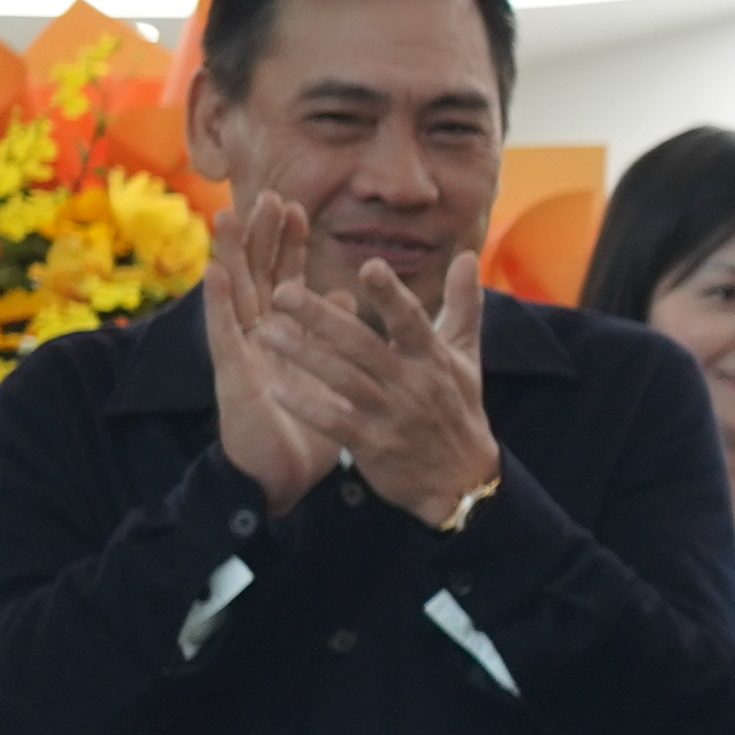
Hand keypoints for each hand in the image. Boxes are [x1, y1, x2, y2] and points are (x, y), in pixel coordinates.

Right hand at [205, 197, 336, 508]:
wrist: (285, 476)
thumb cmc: (307, 425)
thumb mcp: (329, 369)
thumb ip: (333, 329)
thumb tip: (345, 291)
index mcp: (286, 334)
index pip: (285, 278)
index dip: (288, 244)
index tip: (297, 206)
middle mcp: (260, 337)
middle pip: (258, 276)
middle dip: (261, 237)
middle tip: (266, 196)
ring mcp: (242, 353)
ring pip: (234, 295)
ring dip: (230, 256)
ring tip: (228, 217)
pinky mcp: (231, 375)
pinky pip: (222, 334)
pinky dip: (218, 303)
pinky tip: (214, 273)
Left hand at [267, 246, 501, 527]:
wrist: (461, 479)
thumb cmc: (457, 408)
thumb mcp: (466, 355)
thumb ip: (464, 304)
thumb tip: (467, 255)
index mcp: (432, 357)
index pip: (411, 320)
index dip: (391, 295)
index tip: (368, 266)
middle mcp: (412, 383)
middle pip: (363, 345)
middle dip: (322, 317)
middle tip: (282, 292)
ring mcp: (391, 415)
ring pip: (343, 379)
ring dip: (304, 355)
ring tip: (267, 331)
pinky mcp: (374, 445)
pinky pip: (336, 422)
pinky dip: (308, 406)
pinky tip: (277, 390)